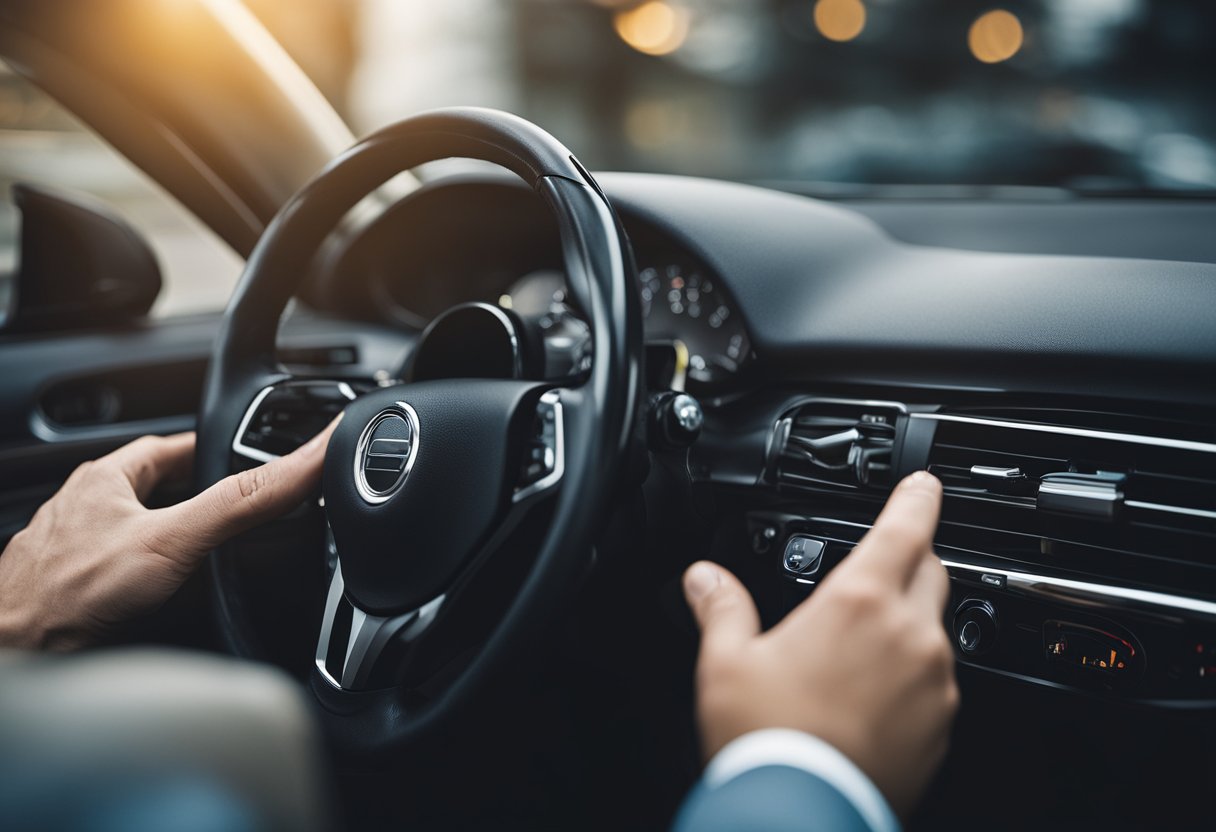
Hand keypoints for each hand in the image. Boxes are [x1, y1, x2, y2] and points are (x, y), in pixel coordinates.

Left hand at [0, 423, 337, 650]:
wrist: (16, 656)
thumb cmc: (68, 596)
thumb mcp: (175, 539)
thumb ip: (242, 502)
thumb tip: (305, 463)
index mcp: (107, 478)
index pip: (176, 447)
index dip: (221, 452)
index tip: (256, 459)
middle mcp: (87, 509)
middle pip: (162, 492)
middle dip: (203, 504)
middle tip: (245, 515)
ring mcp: (77, 551)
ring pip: (143, 535)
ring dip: (178, 545)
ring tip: (213, 558)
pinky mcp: (73, 591)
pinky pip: (126, 576)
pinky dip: (154, 584)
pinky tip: (168, 601)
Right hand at [683, 471, 956, 816]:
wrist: (799, 814)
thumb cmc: (766, 739)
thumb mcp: (728, 662)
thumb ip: (721, 607)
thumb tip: (704, 576)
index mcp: (858, 601)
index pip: (905, 526)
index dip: (917, 496)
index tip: (923, 483)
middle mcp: (909, 634)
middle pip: (931, 571)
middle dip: (911, 557)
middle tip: (878, 566)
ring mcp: (933, 682)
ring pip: (936, 627)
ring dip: (910, 620)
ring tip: (860, 647)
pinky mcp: (942, 725)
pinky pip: (938, 681)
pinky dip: (913, 674)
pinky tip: (871, 696)